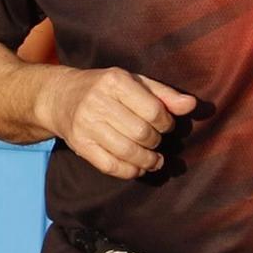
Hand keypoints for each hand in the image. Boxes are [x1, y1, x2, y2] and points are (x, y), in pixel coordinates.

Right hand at [36, 67, 194, 179]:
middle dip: (156, 142)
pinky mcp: (80, 145)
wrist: (61, 97)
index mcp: (115, 81)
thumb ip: (163, 94)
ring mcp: (86, 125)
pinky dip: (130, 171)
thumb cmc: (105, 88)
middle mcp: (98, 101)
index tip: (166, 125)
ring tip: (154, 160)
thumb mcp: (134, 81)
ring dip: (148, 161)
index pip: (153, 110)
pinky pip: (110, 166)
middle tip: (157, 141)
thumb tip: (192, 105)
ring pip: (127, 152)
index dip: (167, 123)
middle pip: (142, 133)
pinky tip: (138, 168)